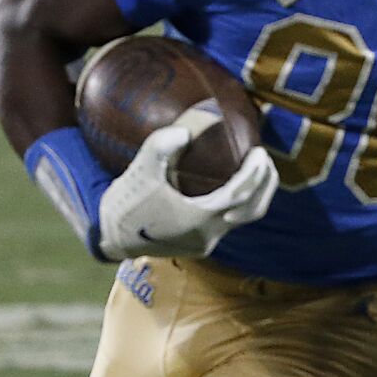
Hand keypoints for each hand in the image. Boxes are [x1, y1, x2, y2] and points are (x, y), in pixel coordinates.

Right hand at [94, 121, 277, 261]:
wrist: (111, 239)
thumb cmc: (126, 205)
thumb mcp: (140, 170)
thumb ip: (160, 147)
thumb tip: (185, 130)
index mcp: (200, 218)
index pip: (241, 194)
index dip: (256, 173)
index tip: (259, 152)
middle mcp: (209, 234)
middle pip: (253, 210)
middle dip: (265, 184)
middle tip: (263, 159)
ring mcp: (205, 243)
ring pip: (242, 220)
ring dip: (253, 196)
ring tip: (253, 171)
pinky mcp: (198, 245)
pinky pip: (226, 223)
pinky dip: (235, 204)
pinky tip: (228, 185)